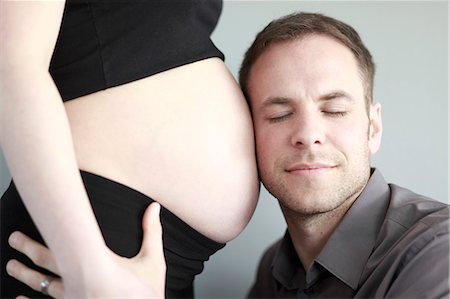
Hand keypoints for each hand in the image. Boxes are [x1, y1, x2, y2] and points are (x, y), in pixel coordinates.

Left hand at [6, 202, 165, 297]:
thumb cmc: (147, 293)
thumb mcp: (152, 262)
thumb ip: (151, 233)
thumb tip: (154, 207)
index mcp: (97, 265)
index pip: (64, 246)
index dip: (45, 236)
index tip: (32, 226)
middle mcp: (80, 283)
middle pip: (47, 264)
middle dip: (28, 249)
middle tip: (14, 239)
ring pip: (43, 286)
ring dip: (25, 275)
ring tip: (11, 266)